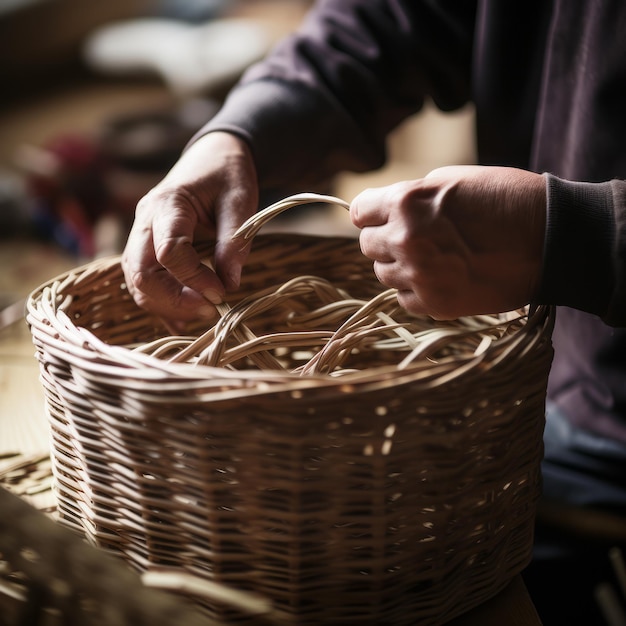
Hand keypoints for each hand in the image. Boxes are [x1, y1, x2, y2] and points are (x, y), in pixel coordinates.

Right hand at [121, 132, 257, 331]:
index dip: (195, 279)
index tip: (223, 292)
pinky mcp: (146, 249)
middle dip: (173, 300)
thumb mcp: (241, 200)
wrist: (212, 157)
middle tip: (211, 309)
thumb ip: (235, 241)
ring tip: (204, 313)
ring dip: (167, 305)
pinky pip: (143, 283)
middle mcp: (144, 221)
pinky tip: (184, 320)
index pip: (169, 252)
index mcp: (167, 204)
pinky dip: (161, 305)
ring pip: (137, 283)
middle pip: (141, 273)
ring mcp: (141, 236)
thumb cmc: (228, 174)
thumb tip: (230, 284)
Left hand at [349, 165, 546, 318]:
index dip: (372, 214)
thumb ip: (410, 197)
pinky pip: (404, 299)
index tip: (381, 217)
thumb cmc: (505, 200)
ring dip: (401, 266)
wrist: (552, 239)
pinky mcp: (436, 305)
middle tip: (416, 237)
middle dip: (386, 240)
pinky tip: (443, 277)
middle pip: (367, 246)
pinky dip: (417, 290)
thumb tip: (384, 211)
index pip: (359, 212)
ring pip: (383, 274)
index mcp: (407, 203)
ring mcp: (420, 276)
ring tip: (435, 257)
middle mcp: (406, 240)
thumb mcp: (452, 180)